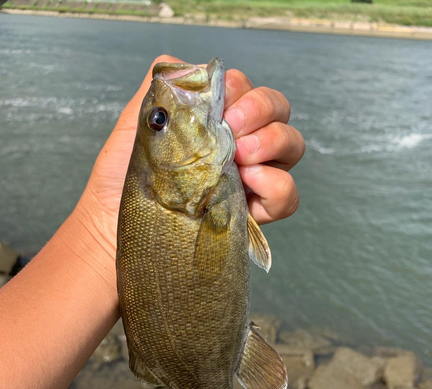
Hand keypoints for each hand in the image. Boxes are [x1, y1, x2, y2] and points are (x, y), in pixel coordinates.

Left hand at [76, 55, 304, 266]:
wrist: (118, 224)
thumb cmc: (125, 177)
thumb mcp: (138, 123)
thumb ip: (163, 88)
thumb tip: (188, 67)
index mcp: (216, 121)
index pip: (246, 90)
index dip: (240, 90)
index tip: (219, 107)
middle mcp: (239, 144)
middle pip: (279, 110)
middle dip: (262, 110)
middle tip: (233, 130)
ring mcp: (251, 178)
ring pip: (293, 145)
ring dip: (274, 142)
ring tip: (241, 158)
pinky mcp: (255, 212)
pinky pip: (288, 195)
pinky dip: (278, 185)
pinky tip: (249, 183)